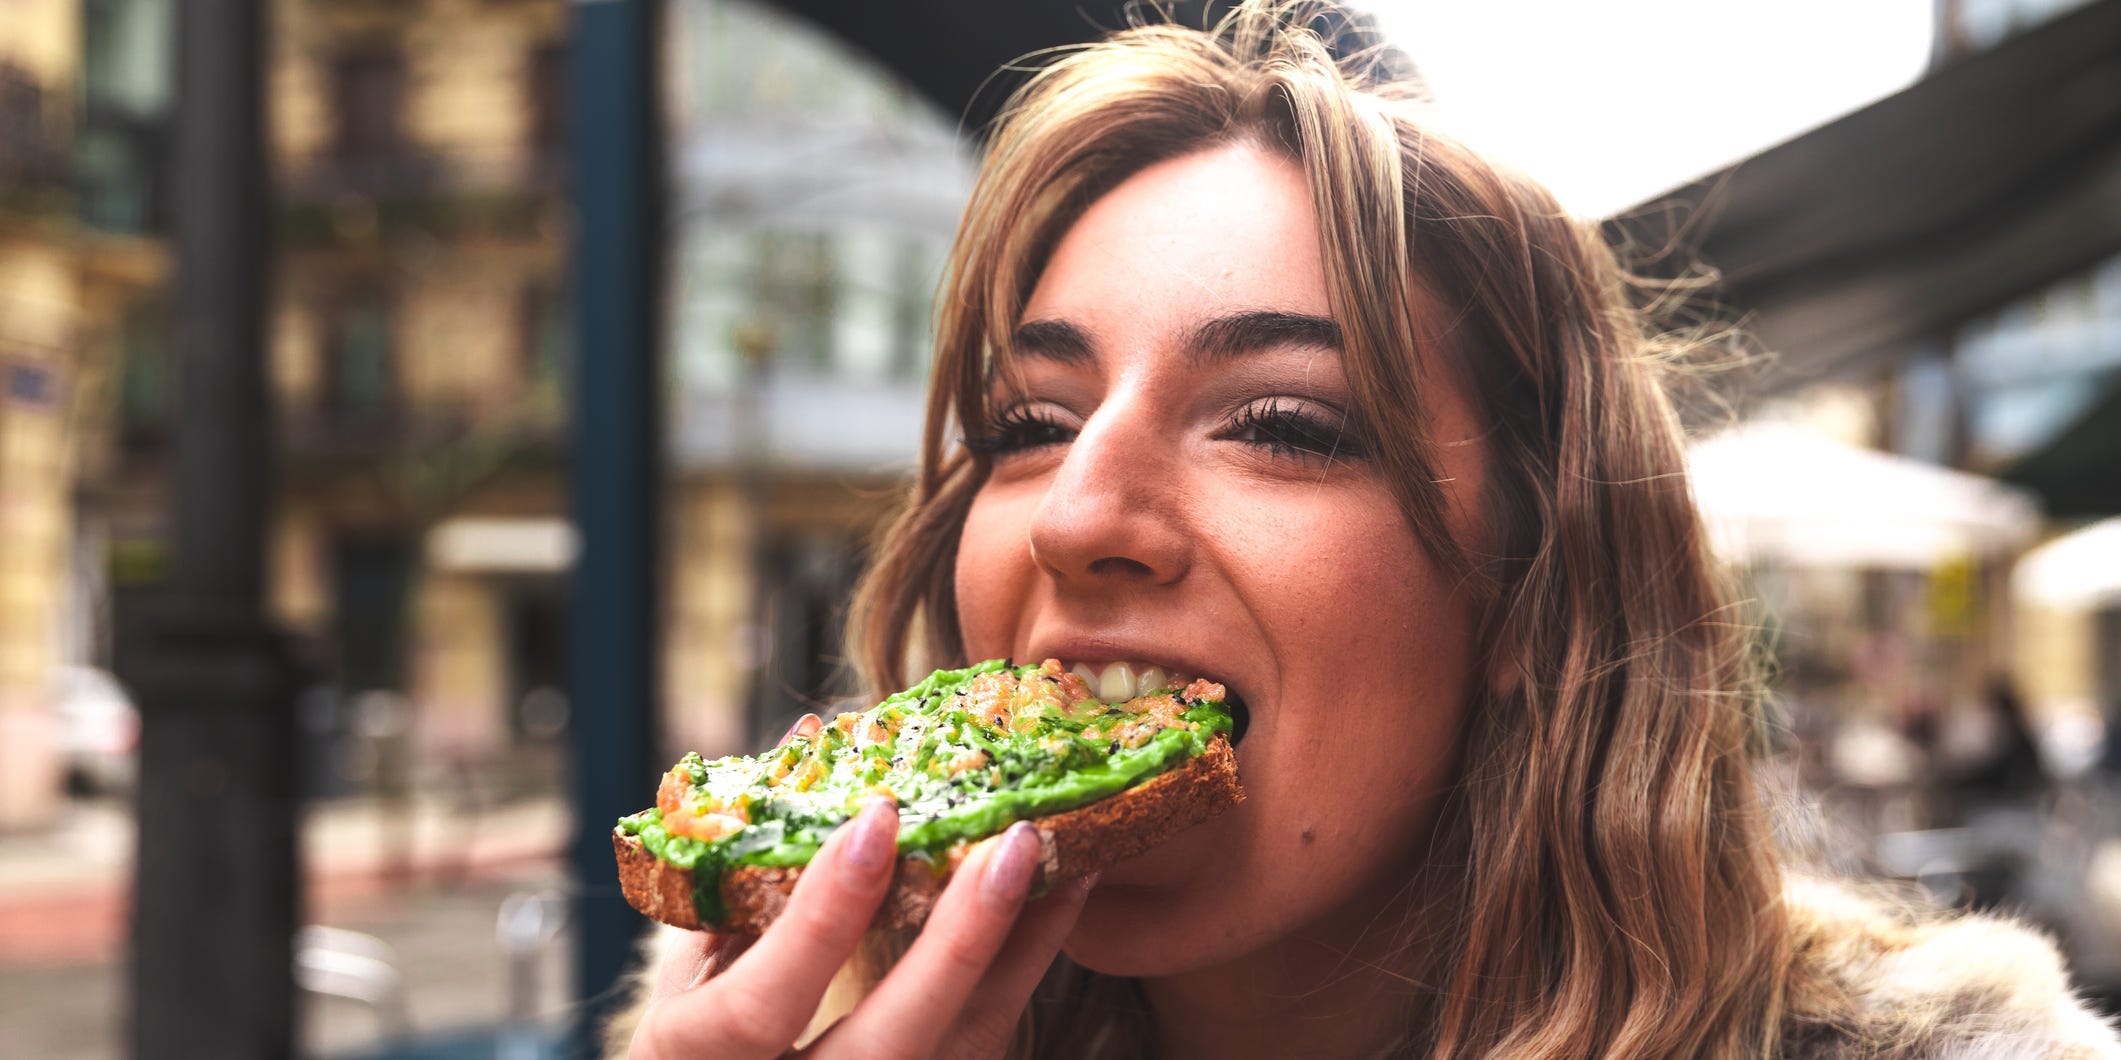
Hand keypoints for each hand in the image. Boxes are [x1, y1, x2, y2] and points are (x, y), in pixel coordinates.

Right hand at [629, 720, 1092, 1059]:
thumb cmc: (689, 1045)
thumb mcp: (683, 973)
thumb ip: (739, 877)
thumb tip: (809, 741)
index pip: (760, 1006)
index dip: (820, 919)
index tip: (877, 819)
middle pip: (888, 1048)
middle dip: (958, 944)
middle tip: (1013, 842)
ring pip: (959, 1055)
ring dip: (1018, 955)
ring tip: (1065, 864)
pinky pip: (979, 1047)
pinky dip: (1020, 975)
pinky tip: (1054, 908)